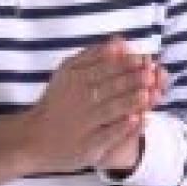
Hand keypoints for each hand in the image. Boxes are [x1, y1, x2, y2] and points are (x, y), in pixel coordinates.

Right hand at [13, 38, 160, 174]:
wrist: (33, 138)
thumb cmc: (56, 101)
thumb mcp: (68, 72)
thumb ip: (93, 54)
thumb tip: (120, 39)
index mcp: (76, 78)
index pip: (106, 67)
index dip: (128, 63)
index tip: (146, 59)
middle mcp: (79, 100)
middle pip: (111, 88)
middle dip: (134, 80)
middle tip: (153, 75)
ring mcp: (83, 124)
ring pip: (111, 110)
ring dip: (132, 102)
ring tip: (151, 95)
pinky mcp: (87, 146)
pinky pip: (108, 135)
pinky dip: (123, 127)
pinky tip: (138, 119)